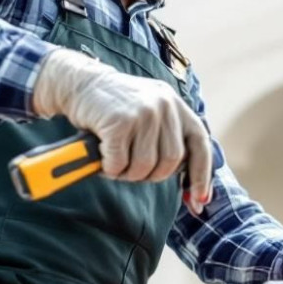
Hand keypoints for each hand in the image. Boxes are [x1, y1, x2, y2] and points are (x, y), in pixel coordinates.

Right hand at [33, 48, 212, 212]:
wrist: (80, 84)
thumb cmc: (115, 109)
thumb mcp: (150, 113)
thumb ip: (168, 138)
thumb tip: (190, 187)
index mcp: (176, 105)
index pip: (200, 143)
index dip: (202, 174)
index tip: (200, 200)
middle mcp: (164, 105)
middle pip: (170, 162)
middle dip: (150, 175)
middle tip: (130, 168)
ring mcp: (143, 112)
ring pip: (144, 166)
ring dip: (126, 172)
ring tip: (114, 159)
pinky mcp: (120, 121)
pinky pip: (119, 163)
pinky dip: (108, 168)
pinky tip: (101, 154)